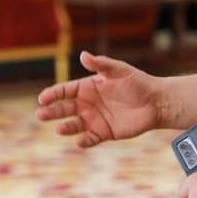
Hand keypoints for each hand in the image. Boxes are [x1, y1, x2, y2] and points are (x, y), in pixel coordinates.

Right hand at [35, 51, 160, 146]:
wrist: (155, 102)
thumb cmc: (137, 82)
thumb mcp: (118, 70)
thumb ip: (100, 64)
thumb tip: (83, 55)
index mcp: (87, 87)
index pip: (65, 91)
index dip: (53, 94)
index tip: (43, 98)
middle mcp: (87, 104)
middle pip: (64, 108)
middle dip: (52, 111)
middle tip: (41, 114)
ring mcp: (94, 119)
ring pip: (74, 125)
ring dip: (65, 127)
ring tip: (58, 129)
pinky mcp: (104, 133)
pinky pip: (90, 139)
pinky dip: (84, 141)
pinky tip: (79, 142)